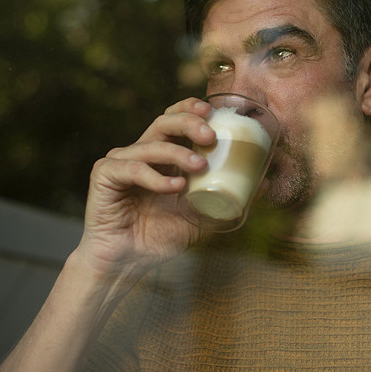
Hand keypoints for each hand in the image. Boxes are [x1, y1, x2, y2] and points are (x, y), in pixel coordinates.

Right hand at [76, 97, 216, 282]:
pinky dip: (156, 177)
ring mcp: (120, 162)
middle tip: (210, 136)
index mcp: (162, 155)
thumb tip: (266, 183)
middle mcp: (140, 152)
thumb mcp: (202, 217)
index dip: (191, 108)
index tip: (212, 111)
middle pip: (163, 122)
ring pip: (150, 144)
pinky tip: (174, 187)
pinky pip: (132, 169)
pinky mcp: (104, 175)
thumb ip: (230, 200)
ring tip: (200, 167)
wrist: (126, 263)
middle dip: (189, 123)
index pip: (175, 118)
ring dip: (178, 153)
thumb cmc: (160, 237)